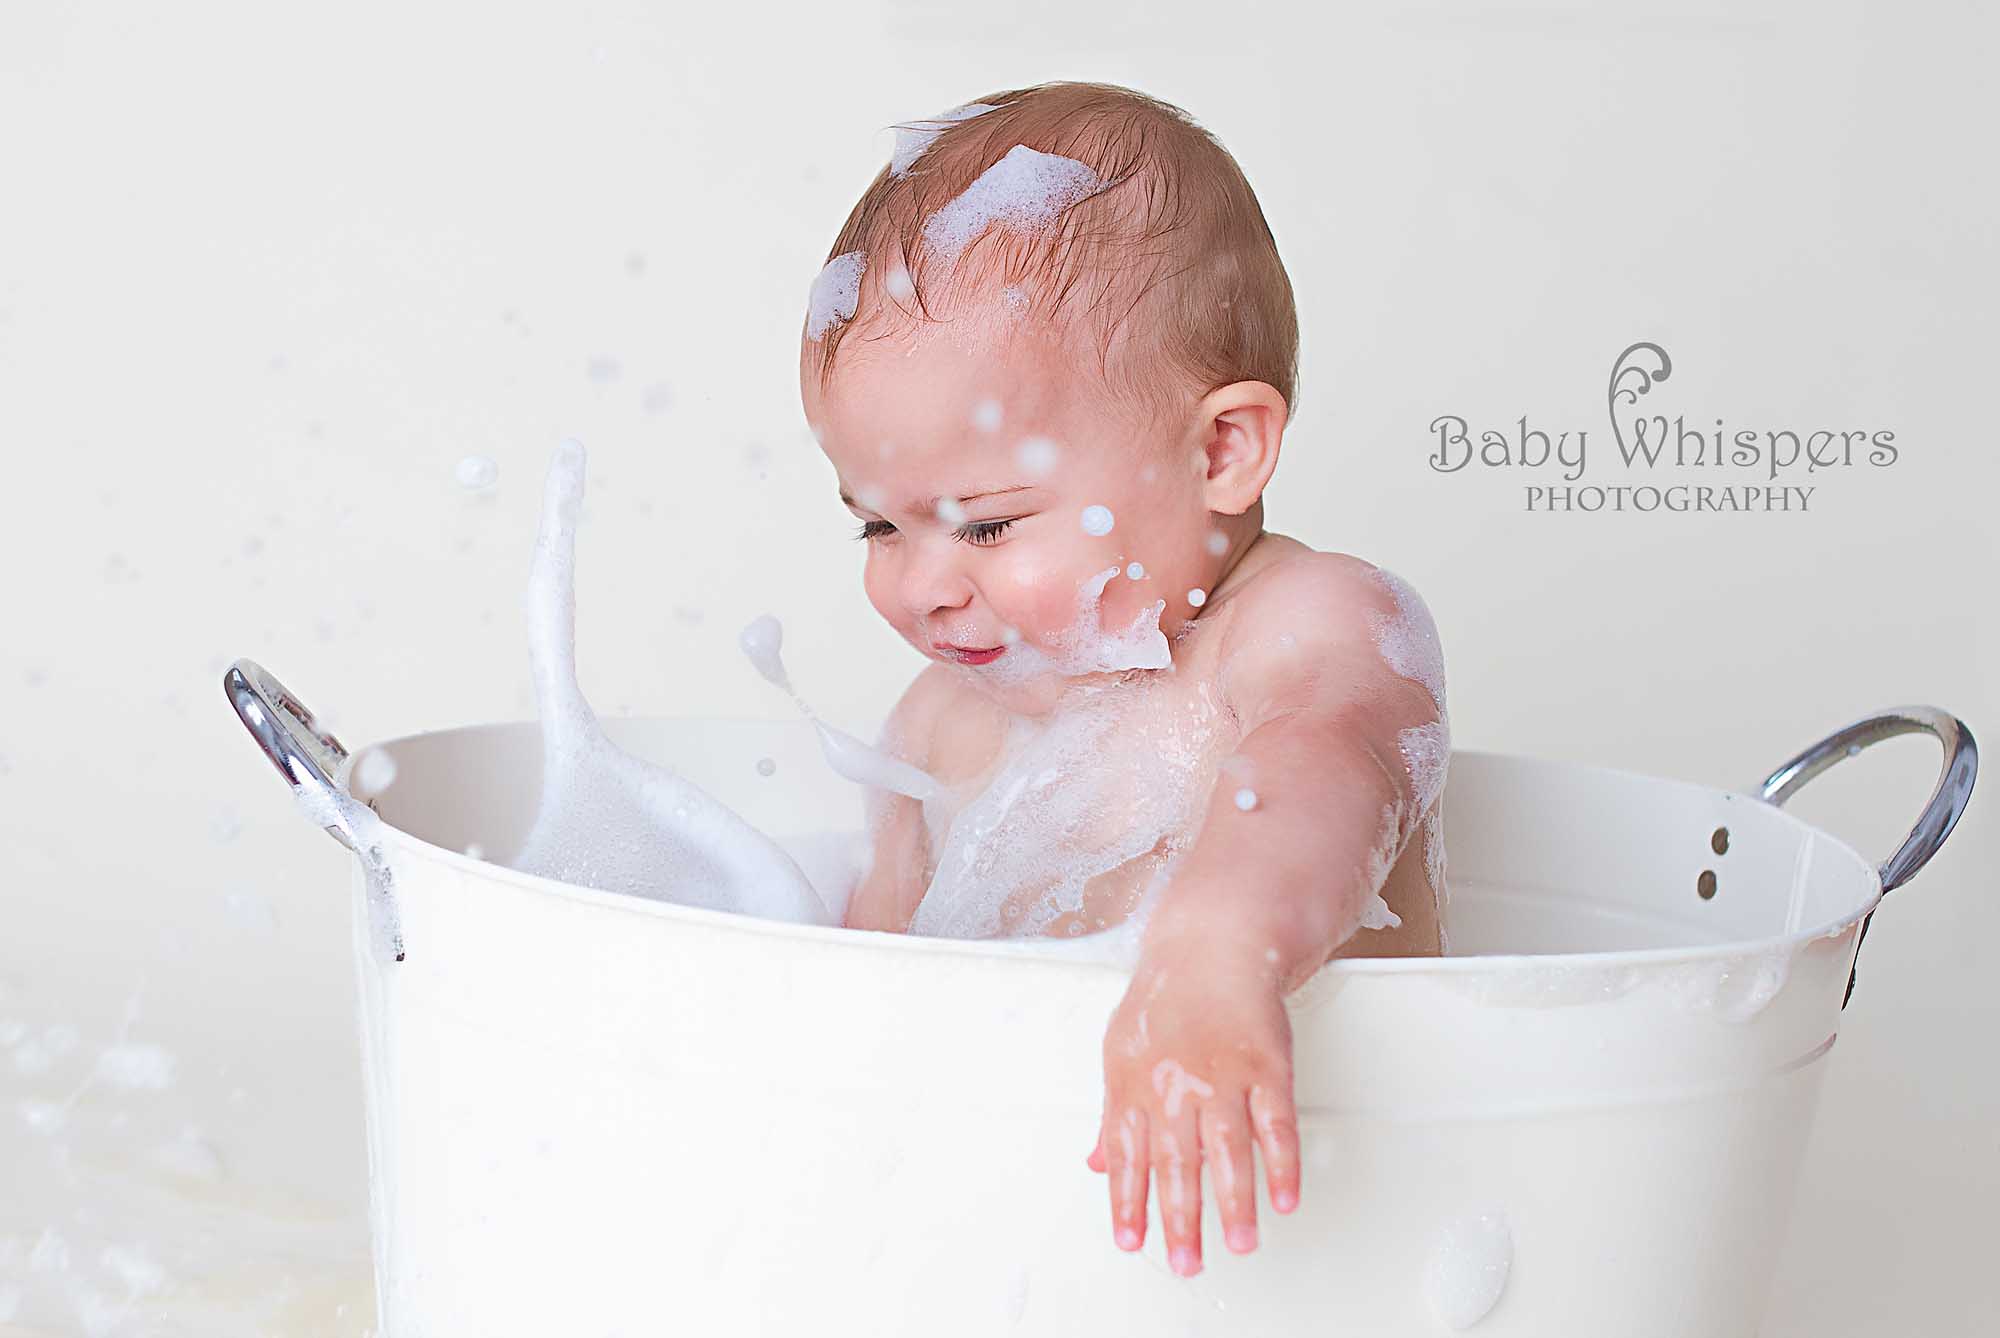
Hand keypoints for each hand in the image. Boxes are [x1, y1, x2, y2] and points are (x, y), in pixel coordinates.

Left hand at [1086, 953, 1300, 1275]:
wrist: (1214, 944)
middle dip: (1180, 1219)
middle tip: (1186, 1262)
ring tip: (1239, 1244)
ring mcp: (1223, 1073)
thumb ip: (1114, 1112)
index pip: (1127, 1154)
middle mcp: (1176, 1081)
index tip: (1132, 1241)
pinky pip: (1277, 1123)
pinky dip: (1282, 1164)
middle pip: (1177, 1162)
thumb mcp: (1121, 1051)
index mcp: (1133, 1081)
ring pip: (1229, 1150)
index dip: (1128, 1201)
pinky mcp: (1268, 1064)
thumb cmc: (1167, 999)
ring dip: (1234, 1203)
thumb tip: (1097, 1162)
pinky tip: (1284, 1197)